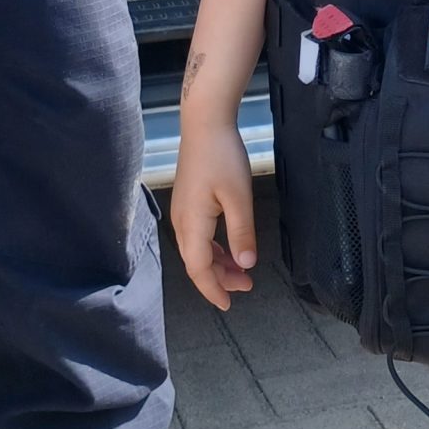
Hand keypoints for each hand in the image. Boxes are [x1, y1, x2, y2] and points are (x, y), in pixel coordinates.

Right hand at [171, 115, 257, 310]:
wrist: (204, 123)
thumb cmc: (222, 156)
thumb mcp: (239, 197)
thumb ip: (242, 233)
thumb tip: (246, 264)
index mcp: (192, 224)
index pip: (199, 269)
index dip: (213, 289)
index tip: (228, 305)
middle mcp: (182, 222)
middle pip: (196, 263)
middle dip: (220, 279)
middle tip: (246, 286)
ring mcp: (182, 212)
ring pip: (197, 250)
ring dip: (218, 264)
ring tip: (242, 271)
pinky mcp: (187, 202)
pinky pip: (198, 236)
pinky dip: (213, 248)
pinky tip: (229, 249)